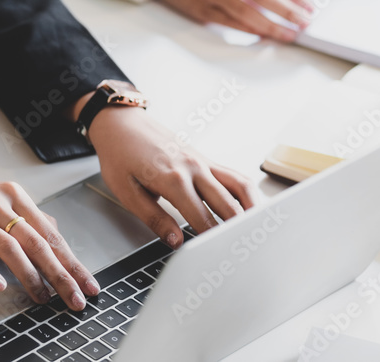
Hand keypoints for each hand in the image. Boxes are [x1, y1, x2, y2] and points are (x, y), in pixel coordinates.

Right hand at [0, 169, 97, 309]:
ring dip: (30, 276)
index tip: (89, 283)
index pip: (50, 233)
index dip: (72, 261)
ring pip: (9, 247)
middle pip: (36, 242)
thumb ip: (25, 217)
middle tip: (75, 297)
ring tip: (43, 297)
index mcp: (12, 195)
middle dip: (60, 273)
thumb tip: (55, 232)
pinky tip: (0, 285)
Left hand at [83, 105, 258, 248]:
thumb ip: (154, 218)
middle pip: (227, 204)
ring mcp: (203, 161)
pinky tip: (250, 207)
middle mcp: (194, 168)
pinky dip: (246, 192)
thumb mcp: (127, 192)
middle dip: (238, 229)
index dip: (212, 240)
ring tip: (260, 229)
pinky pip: (233, 175)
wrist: (122, 122)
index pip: (201, 217)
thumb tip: (176, 240)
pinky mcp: (205, 159)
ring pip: (239, 185)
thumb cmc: (120, 155)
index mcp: (172, 178)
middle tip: (247, 250)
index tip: (221, 257)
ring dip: (252, 208)